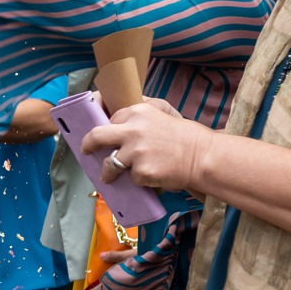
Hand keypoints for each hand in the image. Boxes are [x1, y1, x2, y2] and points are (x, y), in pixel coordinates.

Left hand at [83, 97, 206, 192]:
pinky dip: (138, 180)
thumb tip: (119, 113)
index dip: (107, 128)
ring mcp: (136, 152)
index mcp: (138, 112)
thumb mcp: (165, 112)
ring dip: (108, 172)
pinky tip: (150, 176)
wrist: (204, 157)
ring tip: (111, 176)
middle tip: (86, 150)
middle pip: (96, 137)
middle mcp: (133, 130)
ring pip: (110, 164)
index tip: (100, 135)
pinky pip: (130, 178)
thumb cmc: (186, 137)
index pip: (111, 118)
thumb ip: (144, 110)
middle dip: (87, 145)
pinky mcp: (141, 171)